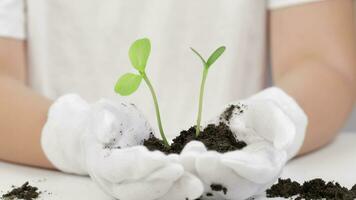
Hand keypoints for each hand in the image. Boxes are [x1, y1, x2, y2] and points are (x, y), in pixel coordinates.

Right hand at [42, 94, 202, 199]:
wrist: (103, 136)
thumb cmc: (103, 121)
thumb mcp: (101, 114)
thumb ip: (104, 122)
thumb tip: (109, 131)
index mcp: (100, 163)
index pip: (117, 168)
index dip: (139, 165)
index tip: (160, 158)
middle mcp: (114, 182)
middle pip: (136, 190)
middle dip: (160, 180)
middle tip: (180, 169)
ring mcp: (130, 188)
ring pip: (151, 196)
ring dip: (174, 189)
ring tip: (195, 181)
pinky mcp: (146, 186)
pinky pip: (163, 191)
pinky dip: (179, 187)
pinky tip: (196, 179)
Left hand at [180, 87, 307, 199]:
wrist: (248, 122)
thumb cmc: (260, 116)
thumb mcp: (272, 114)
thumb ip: (280, 126)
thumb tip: (282, 142)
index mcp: (267, 164)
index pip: (258, 172)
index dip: (242, 168)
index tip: (225, 158)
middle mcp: (247, 178)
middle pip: (232, 187)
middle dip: (213, 175)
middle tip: (199, 159)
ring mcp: (226, 179)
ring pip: (211, 188)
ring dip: (195, 176)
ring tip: (185, 157)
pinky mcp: (208, 174)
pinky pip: (196, 180)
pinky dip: (185, 173)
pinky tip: (175, 160)